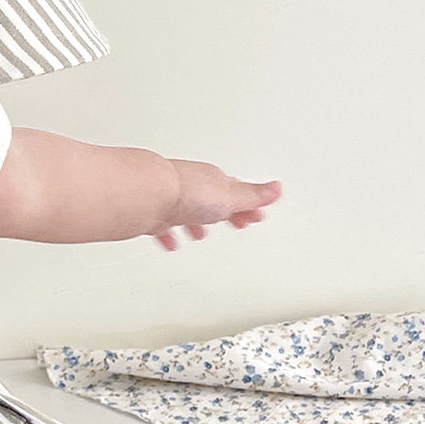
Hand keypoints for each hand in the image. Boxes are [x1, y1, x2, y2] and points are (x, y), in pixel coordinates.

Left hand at [153, 159, 282, 250]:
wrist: (147, 194)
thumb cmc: (186, 191)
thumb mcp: (230, 195)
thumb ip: (253, 195)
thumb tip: (277, 187)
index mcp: (212, 181)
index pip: (235, 191)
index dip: (247, 204)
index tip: (256, 213)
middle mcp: (191, 187)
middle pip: (211, 200)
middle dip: (224, 212)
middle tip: (236, 221)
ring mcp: (170, 199)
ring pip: (187, 212)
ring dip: (196, 223)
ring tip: (201, 235)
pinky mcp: (153, 213)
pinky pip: (163, 225)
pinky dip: (169, 235)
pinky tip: (171, 242)